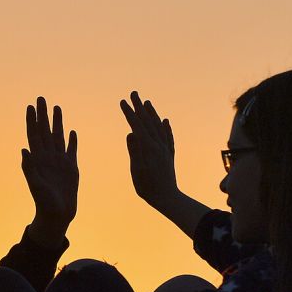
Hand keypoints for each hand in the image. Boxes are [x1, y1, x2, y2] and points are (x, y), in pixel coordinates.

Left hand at [22, 97, 78, 247]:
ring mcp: (59, 162)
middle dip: (43, 115)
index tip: (30, 106)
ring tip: (57, 107)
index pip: (33, 135)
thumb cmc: (44, 202)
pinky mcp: (71, 168)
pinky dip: (71, 141)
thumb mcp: (35, 185)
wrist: (57, 215)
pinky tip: (71, 131)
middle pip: (45, 131)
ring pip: (58, 136)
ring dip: (57, 122)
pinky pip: (71, 150)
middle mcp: (48, 157)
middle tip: (41, 98)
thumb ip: (29, 168)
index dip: (31, 121)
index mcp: (38, 160)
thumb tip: (23, 150)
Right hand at [120, 91, 182, 212]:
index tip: (122, 101)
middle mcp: (158, 145)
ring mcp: (165, 149)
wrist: (167, 198)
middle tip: (133, 93)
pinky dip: (166, 127)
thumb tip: (131, 133)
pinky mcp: (169, 155)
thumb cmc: (148, 187)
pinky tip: (165, 121)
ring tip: (147, 102)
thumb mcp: (137, 170)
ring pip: (158, 126)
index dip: (129, 113)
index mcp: (148, 147)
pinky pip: (168, 137)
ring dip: (152, 113)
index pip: (137, 125)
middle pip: (148, 121)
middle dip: (139, 107)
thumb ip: (134, 151)